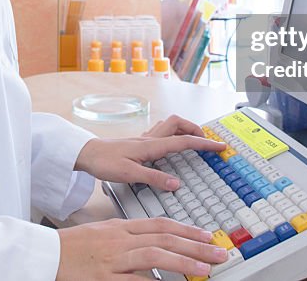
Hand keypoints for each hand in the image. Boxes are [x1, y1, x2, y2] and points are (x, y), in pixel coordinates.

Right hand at [56, 217, 227, 279]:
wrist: (45, 254)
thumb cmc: (73, 246)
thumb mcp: (105, 232)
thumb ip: (130, 236)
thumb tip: (156, 242)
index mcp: (121, 228)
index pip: (161, 225)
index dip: (187, 230)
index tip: (207, 236)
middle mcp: (120, 240)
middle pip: (163, 238)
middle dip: (194, 245)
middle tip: (218, 252)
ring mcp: (112, 260)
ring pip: (152, 255)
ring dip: (181, 261)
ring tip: (204, 268)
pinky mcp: (102, 278)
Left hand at [74, 115, 224, 189]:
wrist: (86, 154)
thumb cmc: (104, 163)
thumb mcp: (130, 174)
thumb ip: (154, 178)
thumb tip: (176, 183)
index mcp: (151, 146)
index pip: (184, 141)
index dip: (204, 144)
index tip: (220, 146)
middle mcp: (149, 139)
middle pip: (179, 124)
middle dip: (196, 129)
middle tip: (206, 142)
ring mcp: (143, 138)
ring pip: (169, 125)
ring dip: (184, 129)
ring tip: (193, 140)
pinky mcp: (137, 142)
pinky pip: (160, 132)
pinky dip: (171, 134)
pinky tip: (169, 145)